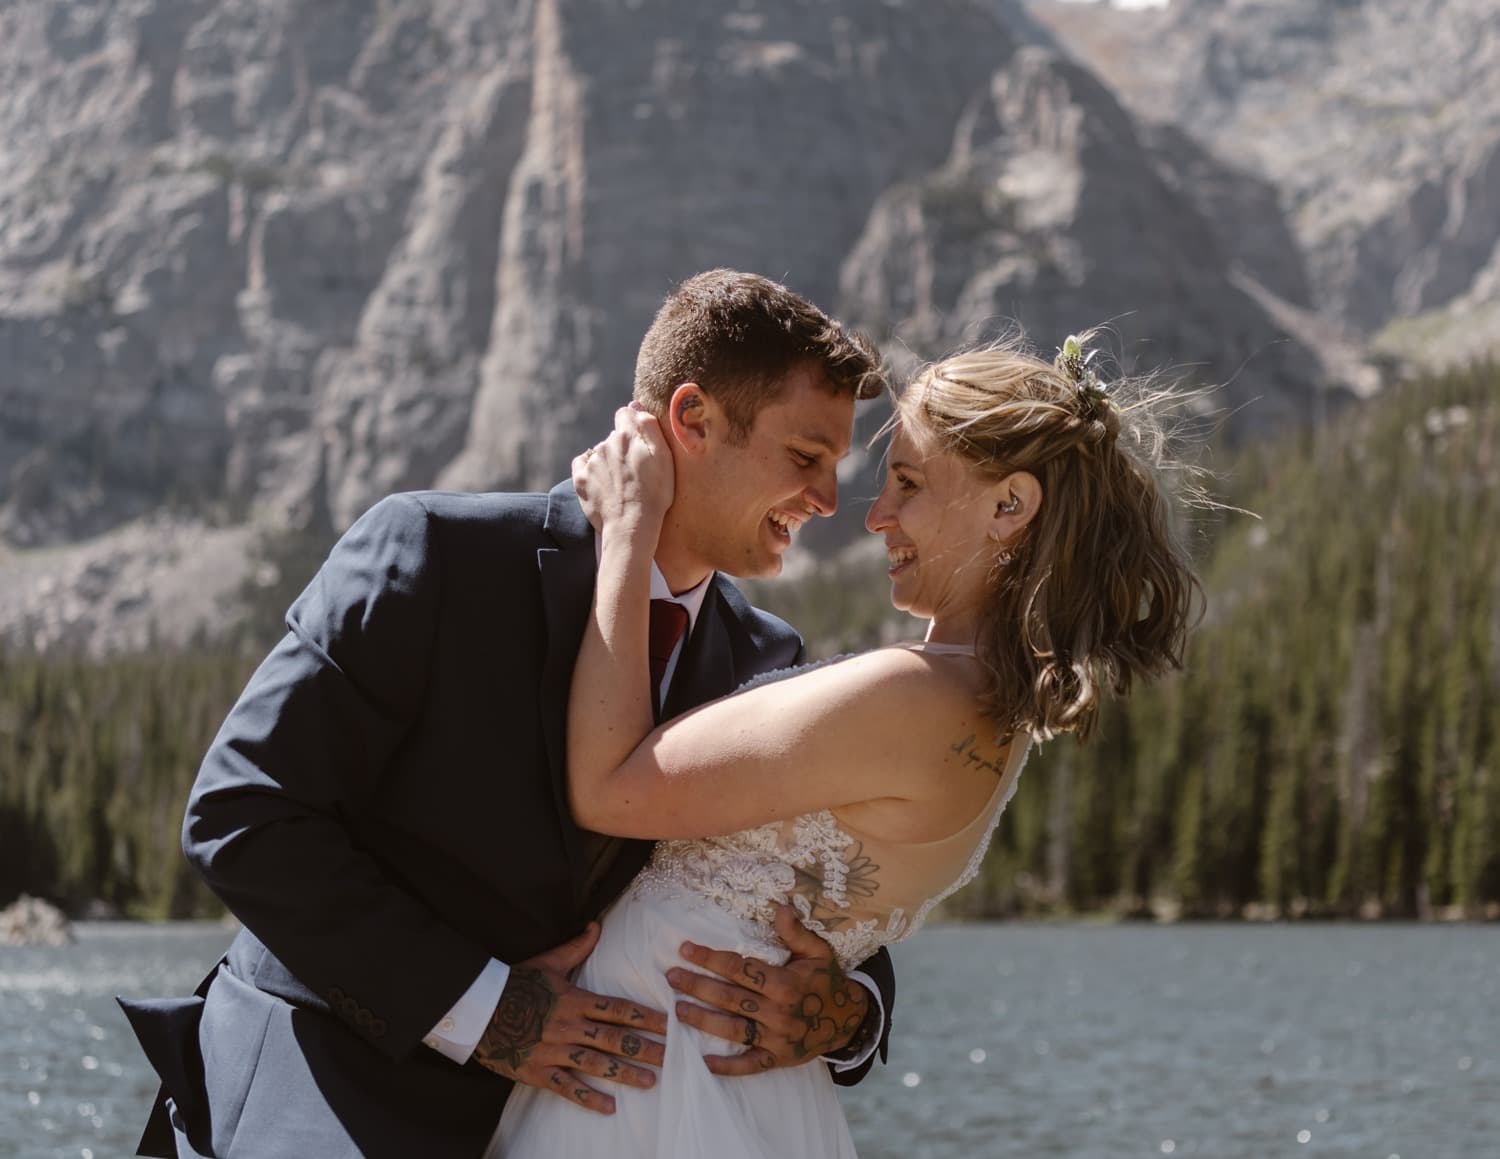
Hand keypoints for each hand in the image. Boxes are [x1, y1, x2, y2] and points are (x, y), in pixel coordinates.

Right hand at [472, 923, 667, 1114]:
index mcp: (574, 1000)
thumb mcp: (548, 962)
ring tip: (650, 1081)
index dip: (645, 1017)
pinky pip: (566, 1087)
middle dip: (645, 1047)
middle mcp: (568, 1026)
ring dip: (624, 1073)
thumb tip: (596, 926)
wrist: (478, 1007)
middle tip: (672, 1056)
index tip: (669, 1023)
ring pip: (596, 1064)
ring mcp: (553, 1050)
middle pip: (614, 1038)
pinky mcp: (537, 1071)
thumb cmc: (515, 983)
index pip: (618, 1009)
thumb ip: (576, 948)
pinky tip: (609, 1106)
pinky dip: (587, 1098)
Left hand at [572, 404, 673, 536]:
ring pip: (600, 452)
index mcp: (628, 436)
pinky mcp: (580, 479)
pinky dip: (590, 469)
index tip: (641, 442)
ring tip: (622, 483)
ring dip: (609, 461)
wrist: (632, 527)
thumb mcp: (664, 457)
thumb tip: (635, 405)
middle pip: (614, 436)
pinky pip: (581, 463)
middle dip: (624, 447)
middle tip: (637, 470)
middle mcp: (606, 444)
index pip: (625, 413)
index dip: (633, 425)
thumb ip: (649, 426)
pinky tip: (602, 482)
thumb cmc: (655, 494)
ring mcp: (591, 462)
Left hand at [668, 904, 869, 1075]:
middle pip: (730, 998)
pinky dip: (727, 1066)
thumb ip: (796, 932)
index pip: (740, 968)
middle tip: (671, 977)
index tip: (686, 949)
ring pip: (733, 1029)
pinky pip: (750, 1065)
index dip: (711, 958)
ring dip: (703, 1020)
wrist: (849, 1020)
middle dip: (698, 986)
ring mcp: (777, 1038)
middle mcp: (779, 1012)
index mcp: (786, 983)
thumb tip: (781, 906)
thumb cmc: (826, 981)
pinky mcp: (777, 1058)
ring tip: (677, 1010)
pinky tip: (704, 1062)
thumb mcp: (818, 952)